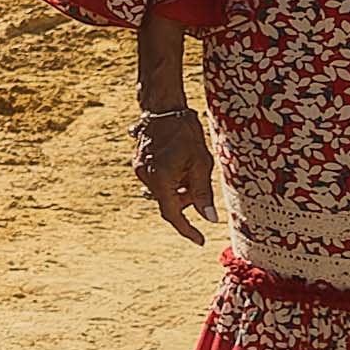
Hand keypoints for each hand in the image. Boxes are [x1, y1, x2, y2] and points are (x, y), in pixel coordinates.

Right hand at [130, 106, 215, 246]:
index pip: (173, 214)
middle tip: (201, 181)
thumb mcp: (200, 163)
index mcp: (161, 180)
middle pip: (169, 202)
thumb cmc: (185, 133)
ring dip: (179, 188)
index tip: (200, 240)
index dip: (187, 229)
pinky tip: (179, 162)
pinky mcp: (140, 163)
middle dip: (187, 199)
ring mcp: (141, 170)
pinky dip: (171, 179)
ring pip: (164, 191)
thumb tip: (209, 218)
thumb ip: (202, 193)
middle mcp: (146, 178)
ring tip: (190, 166)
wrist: (163, 109)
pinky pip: (158, 180)